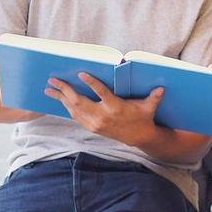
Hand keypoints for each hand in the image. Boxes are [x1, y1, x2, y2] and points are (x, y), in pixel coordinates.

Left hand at [45, 73, 161, 147]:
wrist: (138, 137)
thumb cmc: (144, 117)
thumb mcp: (149, 107)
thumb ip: (154, 97)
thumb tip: (161, 88)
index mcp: (116, 108)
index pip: (101, 93)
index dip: (90, 83)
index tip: (80, 74)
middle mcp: (102, 116)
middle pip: (79, 101)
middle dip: (64, 90)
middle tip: (53, 80)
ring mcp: (95, 123)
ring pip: (73, 109)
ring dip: (61, 98)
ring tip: (49, 89)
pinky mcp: (91, 127)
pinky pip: (75, 116)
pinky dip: (66, 107)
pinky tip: (60, 100)